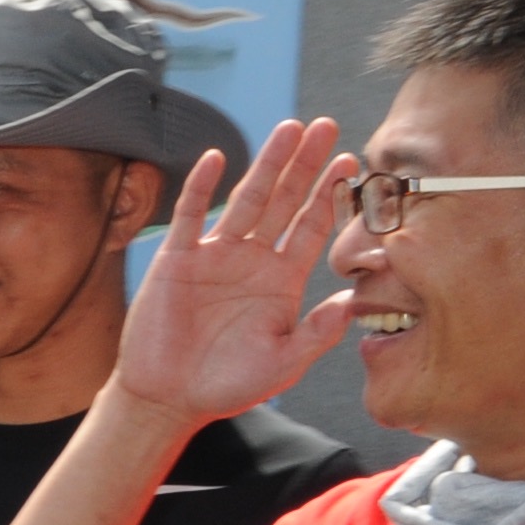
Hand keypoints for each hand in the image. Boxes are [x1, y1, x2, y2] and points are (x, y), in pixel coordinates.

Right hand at [114, 116, 358, 425]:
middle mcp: (252, 260)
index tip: (352, 163)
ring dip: (267, 164)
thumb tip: (355, 300)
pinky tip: (217, 158)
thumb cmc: (228, 385)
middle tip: (326, 126)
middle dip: (305, 164)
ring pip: (246, 199)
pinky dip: (202, 186)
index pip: (312, 226)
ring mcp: (214, 256)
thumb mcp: (284, 362)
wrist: (169, 399)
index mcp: (282, 280)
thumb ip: (319, 331)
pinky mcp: (177, 260)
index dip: (331, 194)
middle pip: (284, 200)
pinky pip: (190, 216)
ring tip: (288, 130)